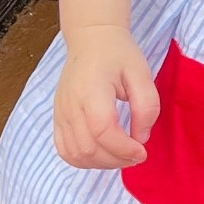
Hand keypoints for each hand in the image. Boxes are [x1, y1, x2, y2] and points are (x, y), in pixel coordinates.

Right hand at [52, 26, 159, 170]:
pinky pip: (64, 150)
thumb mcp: (142, 74)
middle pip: (88, 148)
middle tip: (136, 156)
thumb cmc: (119, 55)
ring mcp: (60, 113)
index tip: (142, 151)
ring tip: (121, 156)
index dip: (124, 149)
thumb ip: (147, 107)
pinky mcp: (57, 118)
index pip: (103, 131)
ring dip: (101, 164)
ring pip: (75, 154)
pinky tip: (102, 154)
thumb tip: (140, 138)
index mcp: (92, 89)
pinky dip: (83, 161)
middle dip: (116, 160)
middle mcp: (71, 104)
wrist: (90, 40)